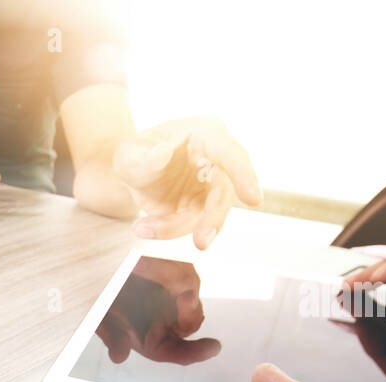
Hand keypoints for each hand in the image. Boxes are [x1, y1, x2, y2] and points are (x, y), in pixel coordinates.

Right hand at [94, 257, 219, 363]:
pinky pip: (185, 272)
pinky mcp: (181, 275)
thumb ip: (113, 339)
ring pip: (191, 294)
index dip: (197, 352)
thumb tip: (118, 357)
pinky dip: (173, 269)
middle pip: (191, 321)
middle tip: (184, 296)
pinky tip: (151, 264)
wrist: (102, 276)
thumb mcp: (105, 323)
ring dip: (179, 285)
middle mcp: (171, 324)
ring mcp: (178, 299)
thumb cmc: (105, 306)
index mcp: (157, 343)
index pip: (181, 353)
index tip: (214, 347)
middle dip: (189, 310)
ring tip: (155, 273)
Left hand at [113, 117, 261, 249]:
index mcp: (207, 135)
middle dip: (213, 219)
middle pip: (225, 192)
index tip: (254, 200)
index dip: (243, 176)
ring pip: (207, 215)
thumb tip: (162, 153)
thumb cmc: (137, 152)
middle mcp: (217, 160)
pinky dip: (168, 230)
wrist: (134, 173)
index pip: (231, 154)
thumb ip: (144, 154)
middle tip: (201, 242)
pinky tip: (143, 227)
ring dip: (176, 227)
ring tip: (141, 227)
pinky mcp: (203, 208)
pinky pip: (191, 225)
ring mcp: (212, 186)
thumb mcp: (131, 151)